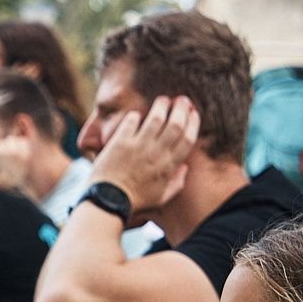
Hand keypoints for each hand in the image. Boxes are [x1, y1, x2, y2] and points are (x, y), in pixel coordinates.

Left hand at [88, 96, 199, 212]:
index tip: (193, 113)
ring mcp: (138, 146)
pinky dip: (136, 116)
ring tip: (163, 100)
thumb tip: (185, 167)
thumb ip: (177, 183)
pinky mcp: (120, 142)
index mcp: (169, 167)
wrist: (108, 201)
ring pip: (156, 118)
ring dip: (162, 106)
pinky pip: (131, 121)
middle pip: (176, 124)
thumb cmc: (135, 201)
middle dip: (181, 108)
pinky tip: (137, 115)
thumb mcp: (161, 198)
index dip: (193, 123)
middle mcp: (157, 154)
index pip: (187, 139)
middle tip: (182, 100)